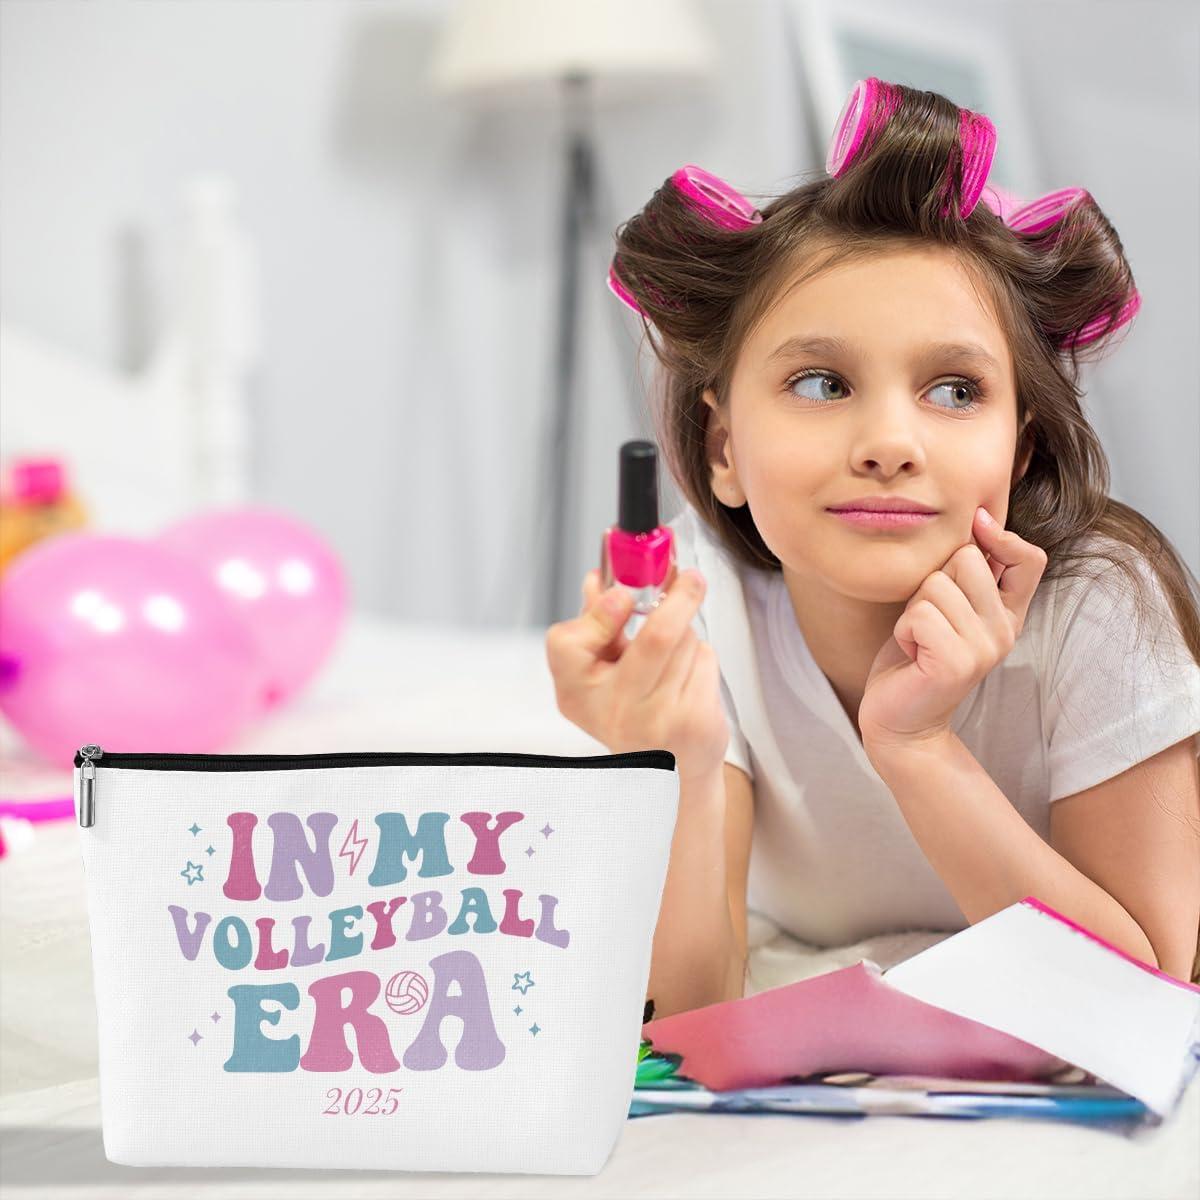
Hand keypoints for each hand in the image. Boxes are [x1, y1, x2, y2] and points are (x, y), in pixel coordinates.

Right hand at [544, 566, 729, 782]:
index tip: (623, 593)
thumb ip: (596, 622)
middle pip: (657, 635)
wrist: (670, 774)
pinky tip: (688, 681)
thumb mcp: (595, 673)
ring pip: (685, 641)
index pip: (574, 643)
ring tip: (672, 659)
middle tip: (689, 578)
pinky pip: (705, 661)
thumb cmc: (629, 714)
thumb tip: (599, 579)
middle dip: (679, 597)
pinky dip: (700, 659)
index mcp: (576, 692)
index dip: (603, 612)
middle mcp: (614, 709)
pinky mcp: (696, 721)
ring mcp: (658, 719)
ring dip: (686, 634)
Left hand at [859, 506, 1047, 754]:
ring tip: (919, 639)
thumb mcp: (944, 607)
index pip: (1030, 559)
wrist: (901, 719)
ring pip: (936, 585)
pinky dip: (904, 630)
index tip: (976, 524)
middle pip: (966, 559)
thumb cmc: (914, 657)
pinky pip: (920, 614)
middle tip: (926, 620)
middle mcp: (1004, 630)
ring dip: (913, 609)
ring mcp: (985, 648)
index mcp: (1007, 615)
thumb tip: (978, 518)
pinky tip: (912, 654)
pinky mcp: (958, 663)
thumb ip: (963, 575)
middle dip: (931, 581)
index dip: (1002, 536)